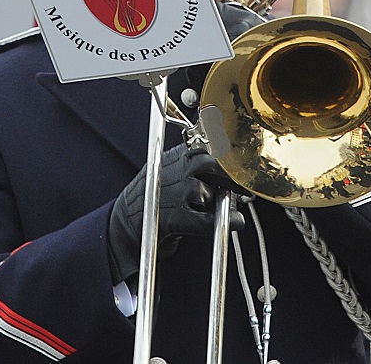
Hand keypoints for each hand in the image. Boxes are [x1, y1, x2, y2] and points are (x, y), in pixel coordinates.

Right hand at [107, 144, 242, 284]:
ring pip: (209, 191)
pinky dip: (224, 221)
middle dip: (232, 174)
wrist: (125, 225)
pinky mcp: (172, 217)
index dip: (229, 154)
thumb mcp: (170, 171)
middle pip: (212, 164)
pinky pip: (205, 219)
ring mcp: (173, 192)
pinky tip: (236, 222)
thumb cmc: (152, 199)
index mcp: (175, 156)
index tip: (244, 160)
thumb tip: (229, 169)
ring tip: (234, 205)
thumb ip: (195, 165)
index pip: (208, 145)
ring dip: (224, 200)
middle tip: (246, 183)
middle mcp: (174, 170)